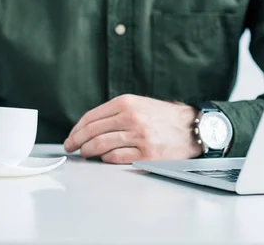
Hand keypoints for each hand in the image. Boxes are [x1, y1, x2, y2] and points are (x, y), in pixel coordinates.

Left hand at [63, 95, 201, 163]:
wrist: (191, 127)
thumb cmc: (162, 117)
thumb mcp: (137, 104)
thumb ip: (114, 113)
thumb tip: (87, 128)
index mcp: (126, 103)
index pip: (91, 117)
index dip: (76, 129)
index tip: (71, 137)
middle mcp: (131, 117)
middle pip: (92, 131)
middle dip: (77, 141)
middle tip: (72, 148)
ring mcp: (139, 136)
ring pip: (101, 145)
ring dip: (88, 152)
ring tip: (85, 155)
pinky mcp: (147, 154)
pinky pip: (116, 158)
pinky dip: (105, 159)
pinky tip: (104, 159)